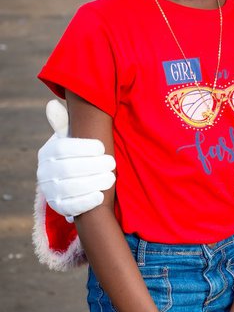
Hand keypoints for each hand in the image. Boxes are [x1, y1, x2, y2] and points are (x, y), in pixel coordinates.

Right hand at [37, 99, 115, 218]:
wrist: (74, 181)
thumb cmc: (77, 154)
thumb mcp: (70, 138)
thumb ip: (65, 123)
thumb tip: (52, 104)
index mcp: (48, 153)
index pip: (62, 149)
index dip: (83, 148)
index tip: (101, 147)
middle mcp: (45, 173)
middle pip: (68, 169)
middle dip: (93, 166)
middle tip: (112, 163)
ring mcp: (51, 191)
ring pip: (71, 188)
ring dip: (94, 182)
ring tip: (111, 178)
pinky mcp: (59, 207)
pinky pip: (71, 207)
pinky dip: (87, 202)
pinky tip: (100, 196)